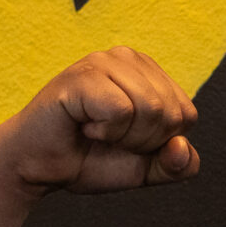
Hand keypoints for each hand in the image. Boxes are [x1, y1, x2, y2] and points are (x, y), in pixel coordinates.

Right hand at [0, 47, 200, 196]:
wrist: (38, 168)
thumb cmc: (90, 159)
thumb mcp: (146, 168)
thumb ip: (178, 165)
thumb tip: (181, 147)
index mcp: (149, 73)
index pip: (187, 115)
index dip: (160, 143)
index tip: (126, 140)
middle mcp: (129, 58)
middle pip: (172, 113)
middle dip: (143, 142)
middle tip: (108, 137)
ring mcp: (104, 61)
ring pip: (152, 109)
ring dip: (125, 137)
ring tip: (95, 130)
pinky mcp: (83, 75)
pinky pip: (122, 110)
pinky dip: (106, 131)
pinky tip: (83, 125)